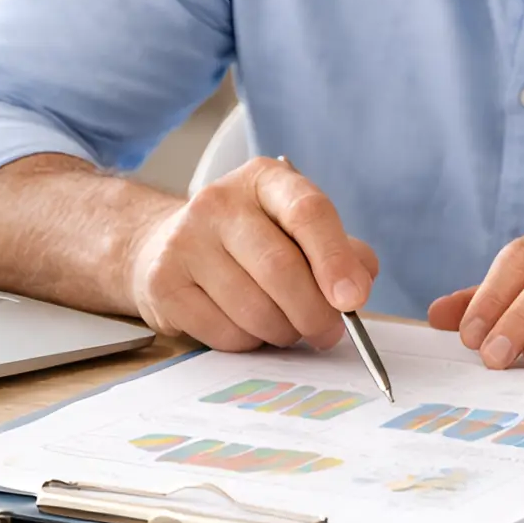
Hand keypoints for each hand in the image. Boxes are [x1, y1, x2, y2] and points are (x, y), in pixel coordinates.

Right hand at [126, 157, 379, 352]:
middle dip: (315, 313)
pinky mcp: (164, 284)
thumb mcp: (298, 230)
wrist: (167, 246)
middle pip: (281, 268)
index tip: (353, 300)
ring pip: (254, 309)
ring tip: (285, 326)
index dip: (335, 259)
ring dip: (283, 332)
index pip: (307, 212)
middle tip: (328, 333)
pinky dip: (249, 343)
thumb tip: (359, 283)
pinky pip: (225, 334)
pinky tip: (247, 326)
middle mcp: (219, 202)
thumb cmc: (250, 242)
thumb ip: (341, 252)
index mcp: (265, 179)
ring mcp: (185, 241)